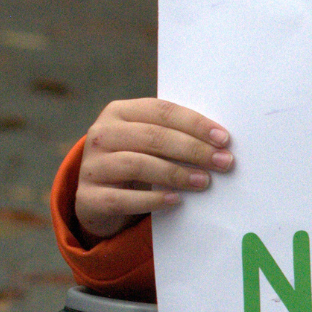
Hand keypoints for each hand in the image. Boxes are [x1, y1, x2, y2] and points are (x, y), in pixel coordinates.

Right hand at [75, 99, 232, 241]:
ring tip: (204, 181)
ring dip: (176, 173)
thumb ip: (174, 134)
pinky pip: (122, 199)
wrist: (98, 196)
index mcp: (119, 111)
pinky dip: (152, 200)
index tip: (224, 139)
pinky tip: (175, 200)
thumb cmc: (136, 159)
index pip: (162, 111)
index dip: (195, 123)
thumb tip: (220, 143)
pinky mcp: (87, 197)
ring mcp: (91, 166)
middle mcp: (101, 134)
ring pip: (138, 165)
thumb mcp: (149, 141)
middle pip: (153, 137)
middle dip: (193, 149)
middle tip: (222, 162)